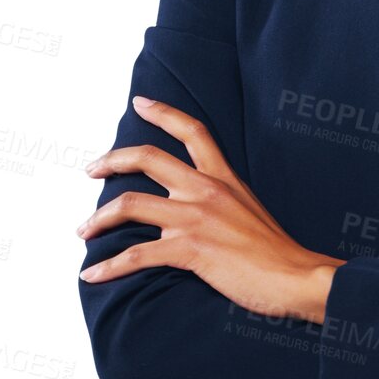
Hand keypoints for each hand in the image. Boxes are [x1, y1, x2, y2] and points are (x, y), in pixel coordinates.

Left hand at [78, 96, 343, 323]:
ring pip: (129, 205)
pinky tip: (92, 274)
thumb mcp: (249, 208)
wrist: (296, 276)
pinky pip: (137, 254)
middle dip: (111, 161)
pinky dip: (109, 266)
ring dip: (97, 219)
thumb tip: (188, 209)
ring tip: (83, 230)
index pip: (192, 131)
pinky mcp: (190, 249)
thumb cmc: (275, 252)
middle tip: (91, 170)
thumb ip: (219, 200)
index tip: (140, 103)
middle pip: (147, 157)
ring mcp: (196, 218)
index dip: (162, 112)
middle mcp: (206, 189)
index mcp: (223, 177)